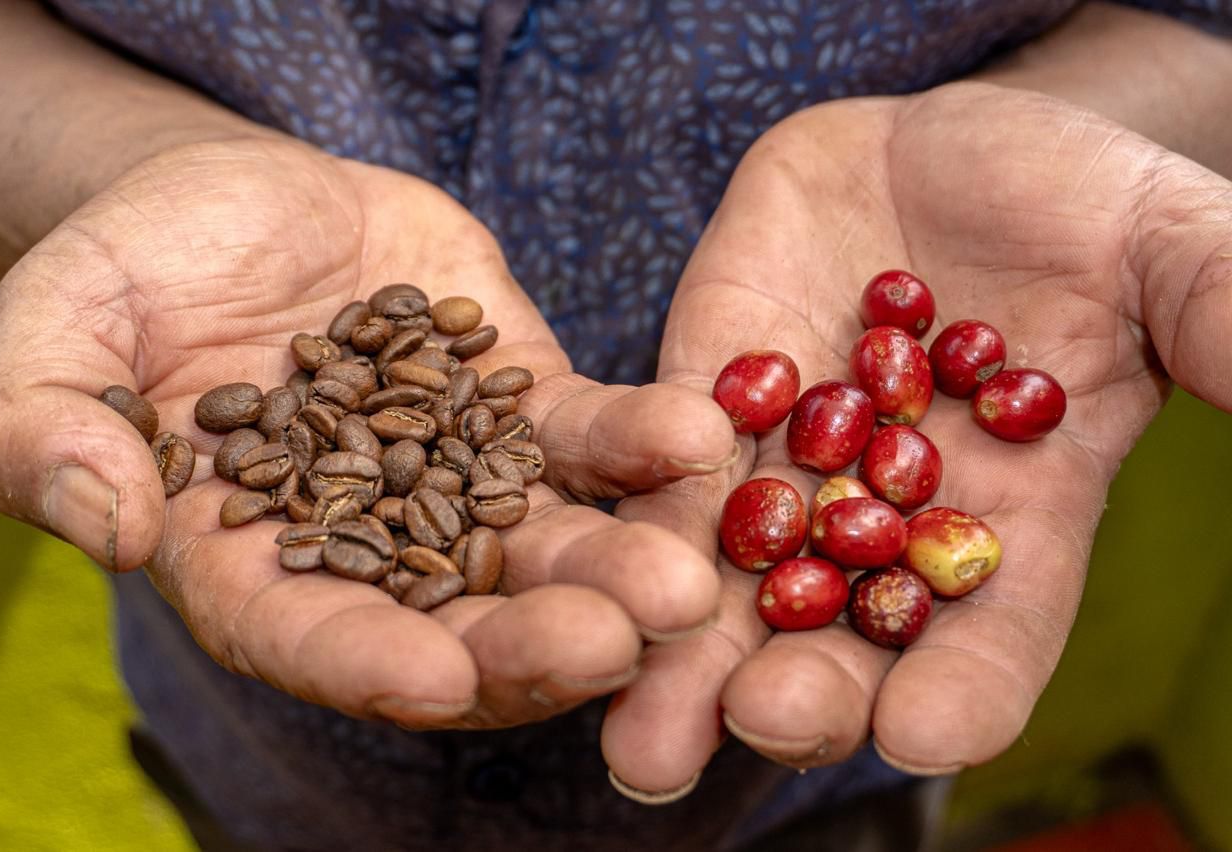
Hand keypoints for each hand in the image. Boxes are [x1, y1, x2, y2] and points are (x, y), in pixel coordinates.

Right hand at [0, 137, 733, 728]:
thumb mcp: (57, 333)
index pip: (310, 637)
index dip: (369, 664)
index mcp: (251, 564)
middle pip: (461, 620)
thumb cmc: (130, 272)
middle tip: (619, 641)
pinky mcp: (523, 405)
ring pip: (546, 544)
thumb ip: (43, 432)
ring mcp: (460, 477)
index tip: (438, 680)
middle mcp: (372, 546)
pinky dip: (640, 444)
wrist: (239, 199)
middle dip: (538, 638)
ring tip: (683, 572)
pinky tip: (696, 435)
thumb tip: (109, 523)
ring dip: (617, 563)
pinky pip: (589, 438)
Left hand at [599, 82, 1231, 794]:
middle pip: (837, 637)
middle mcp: (882, 521)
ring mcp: (781, 463)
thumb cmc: (1073, 201)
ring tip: (645, 737)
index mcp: (1008, 521)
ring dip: (684, 655)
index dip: (964, 688)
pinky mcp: (697, 396)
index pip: (989, 636)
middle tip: (760, 727)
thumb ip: (1219, 315)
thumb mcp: (1163, 249)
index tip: (925, 737)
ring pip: (727, 580)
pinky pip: (657, 464)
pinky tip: (602, 564)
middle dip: (798, 689)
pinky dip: (636, 511)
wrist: (940, 146)